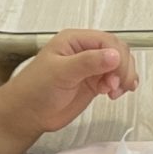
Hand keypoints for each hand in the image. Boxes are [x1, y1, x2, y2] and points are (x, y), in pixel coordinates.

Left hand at [1, 29, 138, 133]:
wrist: (28, 113)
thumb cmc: (36, 89)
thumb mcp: (61, 72)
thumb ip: (88, 62)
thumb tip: (114, 55)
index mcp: (75, 40)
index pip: (107, 41)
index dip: (117, 57)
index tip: (116, 76)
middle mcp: (85, 51)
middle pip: (117, 51)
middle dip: (123, 68)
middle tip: (116, 86)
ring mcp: (90, 68)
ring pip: (119, 65)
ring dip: (124, 77)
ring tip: (115, 92)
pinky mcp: (94, 83)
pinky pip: (115, 79)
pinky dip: (122, 85)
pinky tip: (117, 93)